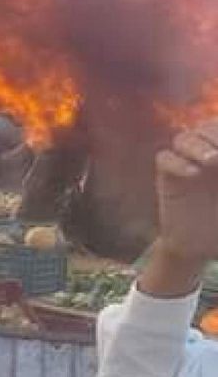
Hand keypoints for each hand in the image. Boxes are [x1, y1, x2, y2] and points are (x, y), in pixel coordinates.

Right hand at [156, 121, 217, 263]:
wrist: (198, 249)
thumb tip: (217, 162)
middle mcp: (207, 156)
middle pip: (206, 127)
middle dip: (214, 132)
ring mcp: (186, 165)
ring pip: (183, 139)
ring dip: (197, 144)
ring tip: (211, 158)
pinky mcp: (168, 178)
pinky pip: (164, 159)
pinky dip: (176, 162)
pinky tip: (192, 173)